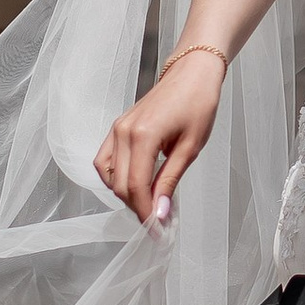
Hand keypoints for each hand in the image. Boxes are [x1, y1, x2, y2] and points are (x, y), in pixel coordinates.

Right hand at [95, 47, 227, 222]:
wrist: (192, 72)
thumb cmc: (199, 103)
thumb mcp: (190, 147)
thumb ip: (170, 181)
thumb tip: (160, 212)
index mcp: (142, 135)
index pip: (135, 187)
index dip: (146, 214)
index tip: (159, 232)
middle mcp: (123, 132)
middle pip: (120, 185)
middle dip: (138, 208)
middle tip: (159, 222)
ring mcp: (117, 129)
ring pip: (108, 176)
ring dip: (126, 194)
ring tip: (149, 203)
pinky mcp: (118, 127)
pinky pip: (106, 161)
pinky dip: (116, 177)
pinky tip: (134, 184)